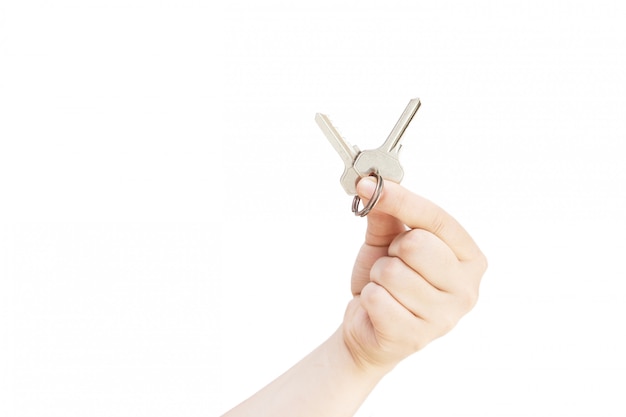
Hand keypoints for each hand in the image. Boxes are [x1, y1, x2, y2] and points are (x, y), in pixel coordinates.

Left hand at [342, 178, 486, 371]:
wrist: (369, 326)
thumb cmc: (386, 280)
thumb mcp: (388, 240)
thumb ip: (387, 212)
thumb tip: (374, 185)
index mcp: (470, 258)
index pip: (437, 219)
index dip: (402, 200)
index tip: (369, 185)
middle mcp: (467, 289)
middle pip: (417, 245)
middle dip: (392, 251)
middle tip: (392, 263)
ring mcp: (445, 317)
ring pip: (393, 273)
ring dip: (378, 277)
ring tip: (386, 288)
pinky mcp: (415, 337)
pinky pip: (378, 300)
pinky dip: (369, 299)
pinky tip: (379, 309)